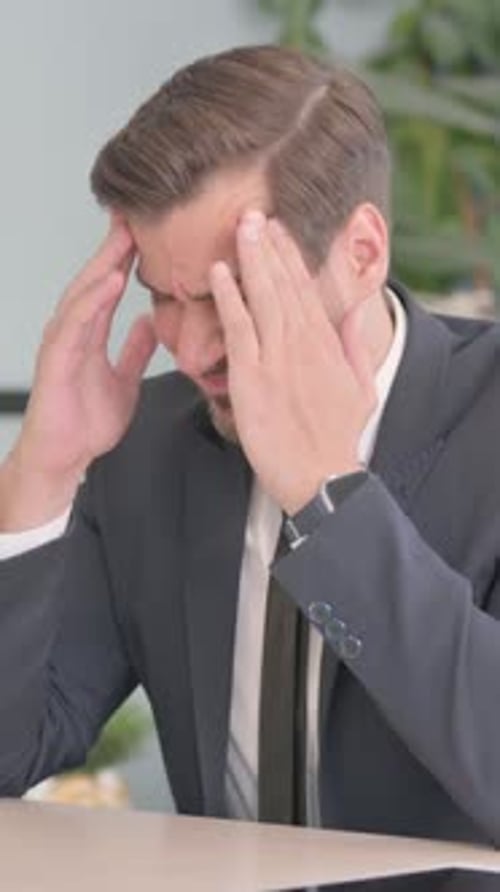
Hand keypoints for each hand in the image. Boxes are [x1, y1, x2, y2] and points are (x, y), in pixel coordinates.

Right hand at [0, 221, 156, 528]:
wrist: (64, 456)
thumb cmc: (86, 422)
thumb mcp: (125, 380)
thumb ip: (134, 351)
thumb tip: (149, 324)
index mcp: (91, 334)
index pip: (110, 286)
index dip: (127, 258)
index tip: (149, 231)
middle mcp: (75, 331)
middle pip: (96, 279)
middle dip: (114, 247)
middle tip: (135, 215)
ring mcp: (64, 341)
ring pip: (84, 292)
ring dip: (104, 262)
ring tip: (126, 236)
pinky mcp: (57, 357)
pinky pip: (77, 322)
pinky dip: (94, 299)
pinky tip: (112, 280)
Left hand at [210, 211, 375, 514]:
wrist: (321, 476)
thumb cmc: (337, 438)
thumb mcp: (363, 387)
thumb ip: (355, 345)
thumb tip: (353, 310)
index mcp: (326, 343)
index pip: (305, 289)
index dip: (290, 257)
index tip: (278, 230)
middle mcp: (302, 343)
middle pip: (284, 284)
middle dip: (268, 246)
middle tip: (253, 213)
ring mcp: (276, 358)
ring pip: (263, 297)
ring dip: (250, 260)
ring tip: (239, 227)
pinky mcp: (252, 378)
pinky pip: (238, 328)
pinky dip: (230, 298)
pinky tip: (221, 273)